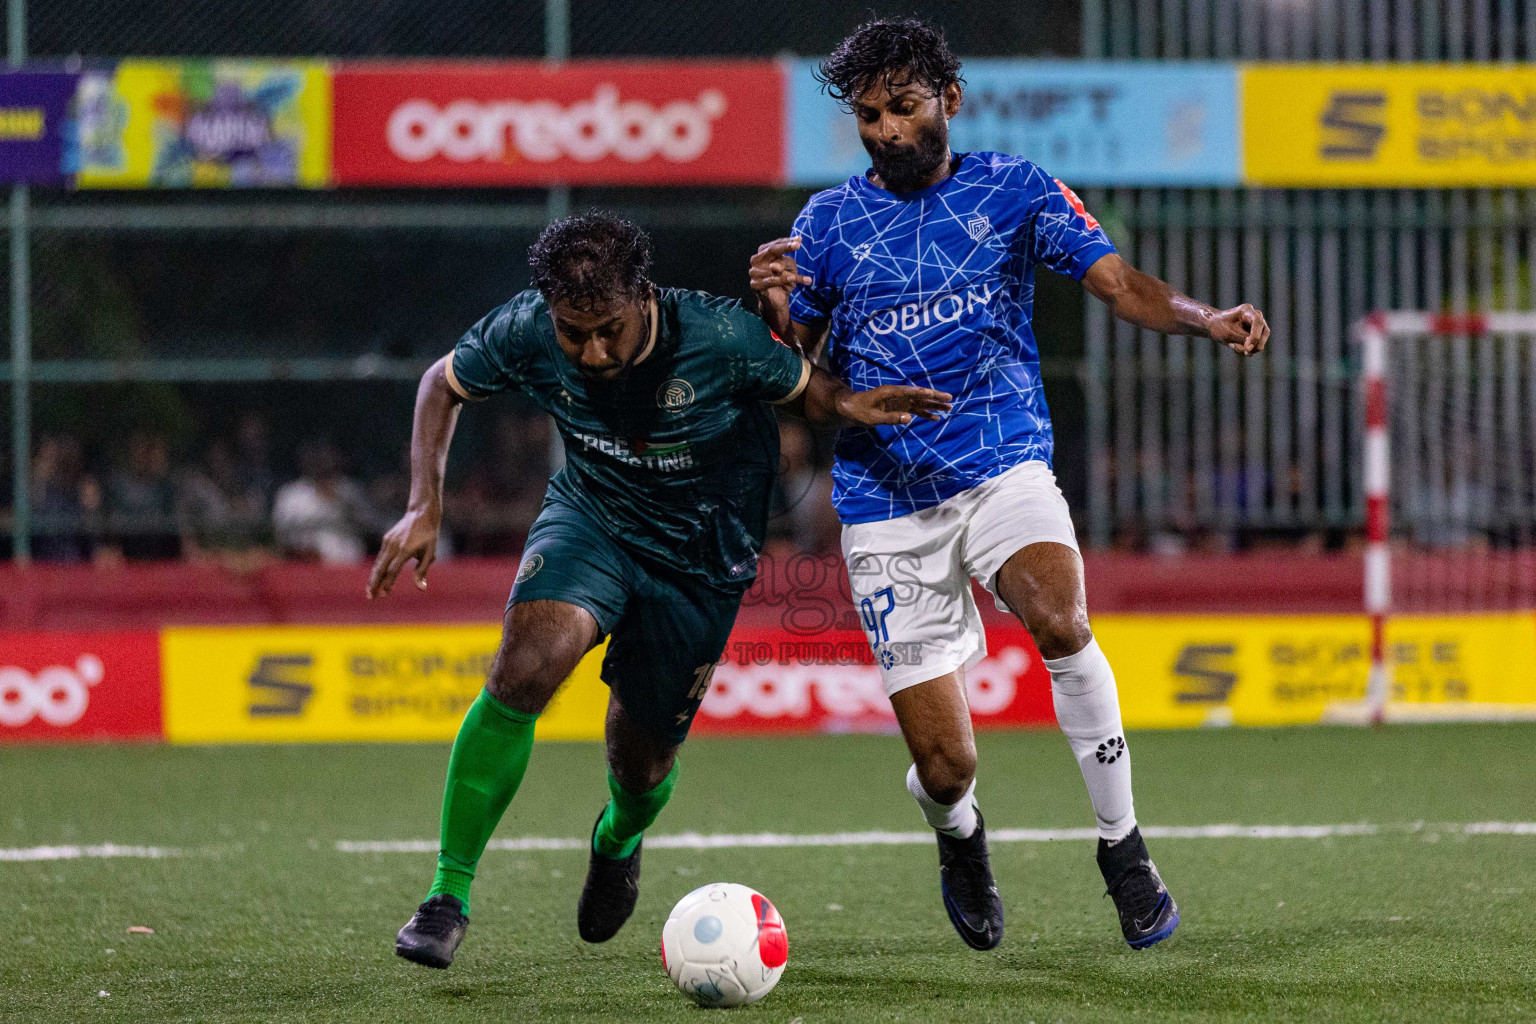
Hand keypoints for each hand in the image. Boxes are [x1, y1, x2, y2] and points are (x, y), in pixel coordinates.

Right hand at [367, 505, 440, 598]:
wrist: (420, 513)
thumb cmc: (428, 535)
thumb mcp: (430, 553)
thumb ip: (423, 570)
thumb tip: (421, 588)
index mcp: (405, 550)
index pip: (393, 570)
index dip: (388, 583)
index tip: (384, 594)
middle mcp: (394, 546)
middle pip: (381, 568)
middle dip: (375, 583)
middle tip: (371, 597)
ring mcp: (388, 542)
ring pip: (378, 563)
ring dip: (373, 578)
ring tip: (370, 591)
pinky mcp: (386, 539)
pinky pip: (381, 557)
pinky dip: (377, 569)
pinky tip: (375, 578)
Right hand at [749, 237, 811, 337]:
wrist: (777, 300)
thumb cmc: (783, 280)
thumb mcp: (789, 269)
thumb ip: (787, 262)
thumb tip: (776, 264)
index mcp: (763, 253)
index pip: (775, 244)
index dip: (787, 242)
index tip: (799, 240)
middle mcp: (756, 260)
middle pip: (771, 251)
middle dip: (785, 247)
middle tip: (797, 245)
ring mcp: (753, 272)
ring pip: (774, 267)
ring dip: (789, 272)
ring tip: (802, 277)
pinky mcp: (754, 284)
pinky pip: (771, 280)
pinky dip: (782, 280)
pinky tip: (792, 279)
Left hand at [836, 384, 952, 426]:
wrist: (850, 408)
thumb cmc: (859, 410)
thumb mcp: (873, 417)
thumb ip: (891, 418)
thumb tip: (909, 419)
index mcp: (891, 392)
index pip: (911, 392)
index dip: (924, 393)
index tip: (936, 394)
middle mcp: (898, 395)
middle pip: (919, 395)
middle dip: (934, 397)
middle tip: (950, 399)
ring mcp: (899, 401)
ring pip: (920, 402)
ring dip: (933, 405)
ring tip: (948, 408)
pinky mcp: (899, 408)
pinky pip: (915, 410)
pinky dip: (924, 413)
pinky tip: (935, 417)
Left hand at [1211, 303, 1268, 355]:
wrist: (1213, 326)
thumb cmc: (1218, 326)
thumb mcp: (1227, 333)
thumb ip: (1241, 339)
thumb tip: (1252, 349)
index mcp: (1246, 310)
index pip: (1257, 322)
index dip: (1255, 336)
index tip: (1248, 348)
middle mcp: (1255, 316)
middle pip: (1264, 332)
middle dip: (1256, 345)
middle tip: (1246, 352)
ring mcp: (1257, 325)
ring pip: (1261, 341)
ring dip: (1250, 349)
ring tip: (1233, 346)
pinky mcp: (1255, 334)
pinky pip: (1255, 346)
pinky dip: (1245, 350)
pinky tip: (1234, 345)